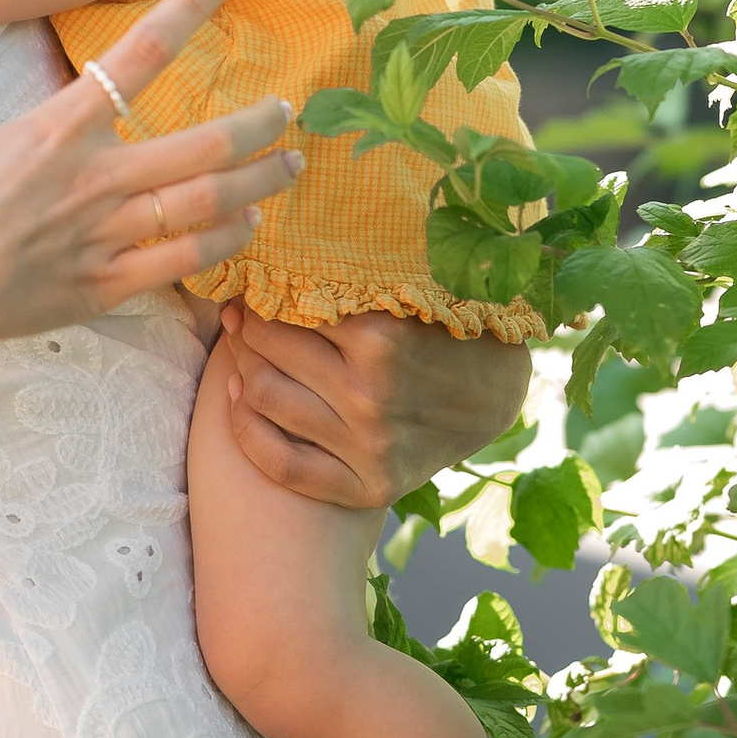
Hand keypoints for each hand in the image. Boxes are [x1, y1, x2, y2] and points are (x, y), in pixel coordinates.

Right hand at [0, 0, 301, 361]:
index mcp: (56, 130)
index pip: (138, 56)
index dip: (186, 9)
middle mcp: (95, 178)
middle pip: (204, 145)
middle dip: (257, 124)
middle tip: (286, 112)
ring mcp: (106, 236)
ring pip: (208, 205)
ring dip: (259, 184)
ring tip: (289, 168)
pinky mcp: (104, 287)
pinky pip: (183, 262)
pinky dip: (222, 242)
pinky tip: (245, 229)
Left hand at [216, 304, 533, 509]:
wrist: (498, 398)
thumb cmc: (448, 332)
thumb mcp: (410, 294)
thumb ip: (354, 280)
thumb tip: (282, 250)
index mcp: (382, 339)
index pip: (288, 306)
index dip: (261, 290)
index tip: (253, 282)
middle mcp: (370, 395)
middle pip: (267, 349)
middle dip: (245, 325)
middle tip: (240, 311)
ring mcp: (368, 447)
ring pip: (264, 398)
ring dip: (239, 367)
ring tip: (241, 349)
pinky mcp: (369, 486)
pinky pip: (282, 465)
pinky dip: (247, 431)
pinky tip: (237, 400)